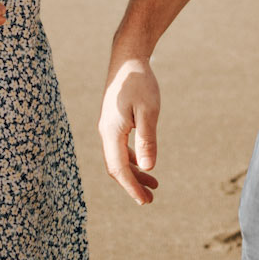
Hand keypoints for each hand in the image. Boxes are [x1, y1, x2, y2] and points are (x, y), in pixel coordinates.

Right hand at [98, 55, 161, 205]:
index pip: (119, 169)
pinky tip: (144, 163)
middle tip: (150, 200)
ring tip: (152, 185)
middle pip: (116, 167)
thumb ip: (148, 139)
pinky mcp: (113, 121)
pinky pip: (120, 148)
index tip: (145, 201)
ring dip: (133, 174)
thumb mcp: (148, 110)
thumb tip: (148, 168)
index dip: (131, 187)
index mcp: (112, 131)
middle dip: (132, 185)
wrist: (127, 58)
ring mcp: (108, 126)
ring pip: (118, 158)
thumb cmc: (139, 82)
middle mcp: (106, 131)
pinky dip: (132, 160)